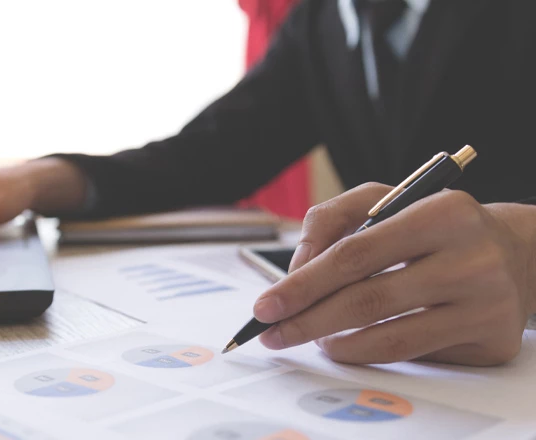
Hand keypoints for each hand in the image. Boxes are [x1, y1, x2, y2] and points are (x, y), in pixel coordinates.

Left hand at [252, 182, 535, 365]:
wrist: (514, 254)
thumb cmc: (434, 227)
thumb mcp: (385, 201)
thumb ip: (330, 220)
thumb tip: (295, 271)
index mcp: (443, 213)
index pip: (356, 254)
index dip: (304, 284)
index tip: (266, 305)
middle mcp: (472, 259)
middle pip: (368, 300)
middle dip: (308, 321)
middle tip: (272, 334)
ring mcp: (487, 304)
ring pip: (391, 337)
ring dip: (336, 343)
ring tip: (311, 338)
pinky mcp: (493, 340)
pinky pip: (414, 354)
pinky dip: (369, 353)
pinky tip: (346, 345)